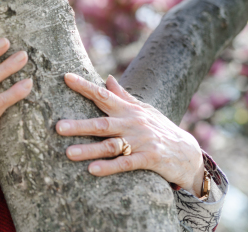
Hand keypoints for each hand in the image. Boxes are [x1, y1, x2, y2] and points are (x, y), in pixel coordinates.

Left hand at [57, 73, 204, 196]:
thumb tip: (107, 78)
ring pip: (110, 145)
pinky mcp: (150, 159)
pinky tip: (93, 170)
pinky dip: (110, 167)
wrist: (190, 154)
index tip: (66, 77)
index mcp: (128, 110)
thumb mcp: (143, 110)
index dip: (84, 86)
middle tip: (57, 127)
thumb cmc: (160, 129)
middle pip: (102, 123)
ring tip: (68, 153)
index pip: (103, 95)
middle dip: (79, 125)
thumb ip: (123, 96)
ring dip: (89, 150)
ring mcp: (141, 141)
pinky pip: (126, 164)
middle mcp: (132, 123)